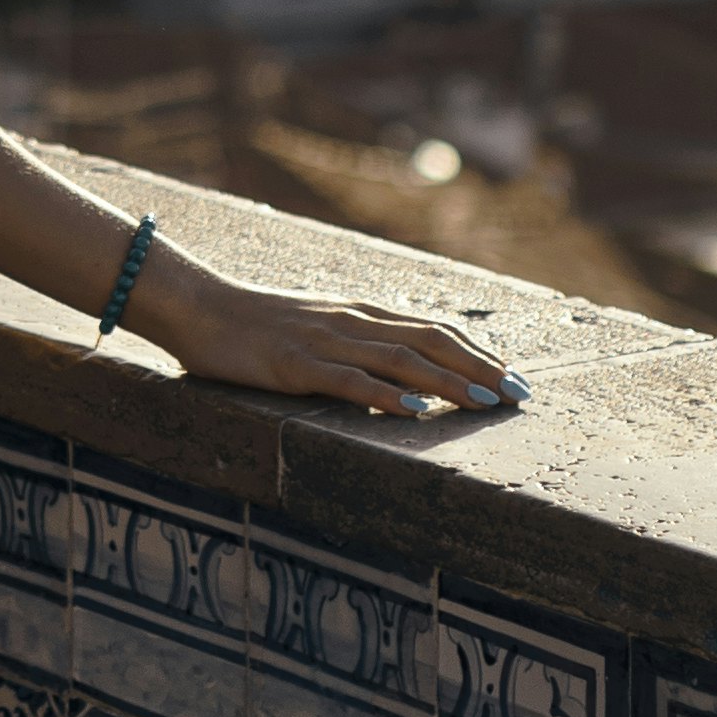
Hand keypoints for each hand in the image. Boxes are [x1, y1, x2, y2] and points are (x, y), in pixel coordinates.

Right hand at [140, 264, 527, 419]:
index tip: (513, 376)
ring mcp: (324, 341)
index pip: (432, 328)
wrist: (197, 306)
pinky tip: (416, 410)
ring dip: (449, 381)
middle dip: (480, 368)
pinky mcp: (296, 365)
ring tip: (487, 402)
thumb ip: (353, 338)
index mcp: (357, 311)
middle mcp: (350, 321)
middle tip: (519, 397)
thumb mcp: (313, 323)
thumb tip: (395, 366)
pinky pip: (349, 381)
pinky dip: (387, 395)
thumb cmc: (252, 321)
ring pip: (400, 359)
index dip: (477, 351)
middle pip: (430, 341)